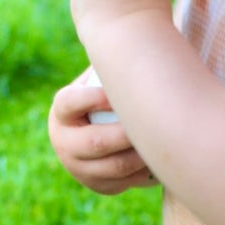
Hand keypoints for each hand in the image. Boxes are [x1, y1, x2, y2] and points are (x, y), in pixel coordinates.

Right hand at [47, 71, 155, 195]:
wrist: (100, 128)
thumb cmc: (111, 92)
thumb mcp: (104, 77)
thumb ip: (113, 66)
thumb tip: (139, 38)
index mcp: (61, 111)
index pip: (70, 102)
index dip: (93, 97)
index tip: (118, 91)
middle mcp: (63, 142)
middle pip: (96, 143)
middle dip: (127, 134)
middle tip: (153, 122)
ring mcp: (78, 169)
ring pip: (114, 167)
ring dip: (141, 155)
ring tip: (163, 140)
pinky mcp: (97, 186)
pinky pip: (124, 183)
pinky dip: (145, 173)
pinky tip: (162, 158)